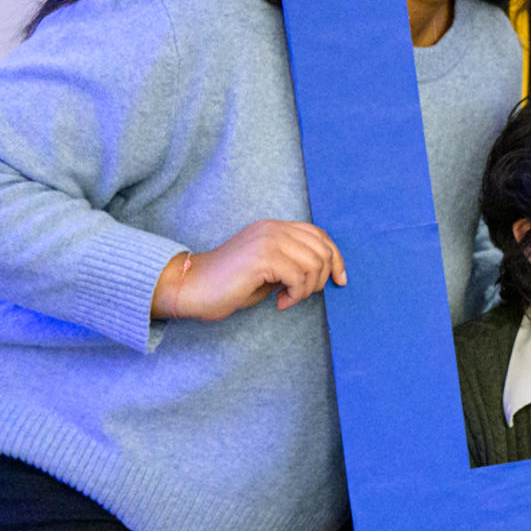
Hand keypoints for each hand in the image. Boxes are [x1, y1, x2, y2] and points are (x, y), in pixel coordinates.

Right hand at [153, 219, 348, 320]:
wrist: (190, 288)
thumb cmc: (228, 285)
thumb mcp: (269, 270)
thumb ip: (293, 263)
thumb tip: (324, 272)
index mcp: (275, 227)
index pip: (319, 235)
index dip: (336, 258)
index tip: (340, 280)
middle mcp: (274, 228)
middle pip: (322, 249)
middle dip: (321, 278)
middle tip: (301, 295)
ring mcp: (268, 240)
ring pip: (314, 263)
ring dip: (307, 289)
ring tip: (288, 298)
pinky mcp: (262, 257)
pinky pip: (298, 276)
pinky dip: (296, 295)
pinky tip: (280, 303)